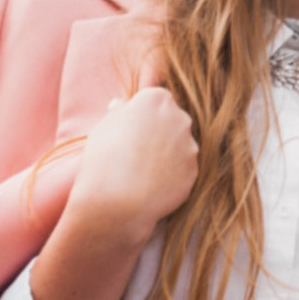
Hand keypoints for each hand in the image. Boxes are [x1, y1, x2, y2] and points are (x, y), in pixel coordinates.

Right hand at [66, 87, 199, 247]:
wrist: (117, 200)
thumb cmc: (105, 158)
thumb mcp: (104, 126)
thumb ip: (120, 113)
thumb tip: (122, 106)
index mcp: (157, 100)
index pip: (156, 99)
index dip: (142, 114)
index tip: (131, 129)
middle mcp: (180, 118)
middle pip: (172, 120)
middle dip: (159, 131)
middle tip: (137, 151)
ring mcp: (190, 146)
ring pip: (180, 145)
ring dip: (166, 154)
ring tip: (142, 171)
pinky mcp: (194, 171)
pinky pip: (183, 169)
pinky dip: (171, 175)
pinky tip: (151, 185)